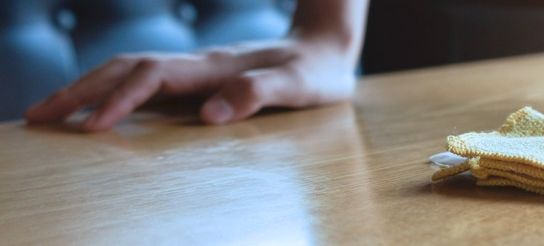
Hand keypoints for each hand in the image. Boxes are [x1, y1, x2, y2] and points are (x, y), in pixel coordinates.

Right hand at [23, 38, 356, 130]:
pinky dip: (108, 91)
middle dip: (79, 92)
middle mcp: (198, 63)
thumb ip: (260, 93)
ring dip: (85, 88)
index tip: (90, 128)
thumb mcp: (302, 85)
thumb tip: (212, 115)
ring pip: (127, 70)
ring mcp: (195, 68)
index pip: (154, 79)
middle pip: (124, 68)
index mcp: (217, 66)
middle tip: (36, 117)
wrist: (327, 45)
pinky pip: (141, 81)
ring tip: (47, 112)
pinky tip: (93, 108)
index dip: (120, 101)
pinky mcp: (198, 77)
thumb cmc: (318, 70)